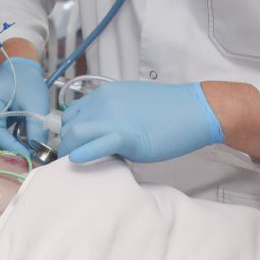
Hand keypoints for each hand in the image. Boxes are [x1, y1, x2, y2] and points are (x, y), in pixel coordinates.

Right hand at [0, 56, 49, 154]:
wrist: (18, 69)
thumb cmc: (27, 83)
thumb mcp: (36, 104)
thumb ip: (36, 129)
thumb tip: (37, 153)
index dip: (11, 147)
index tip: (27, 157)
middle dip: (6, 151)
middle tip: (24, 158)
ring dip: (2, 148)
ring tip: (20, 153)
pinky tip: (12, 145)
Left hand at [60, 81, 224, 163]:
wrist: (193, 110)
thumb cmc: (166, 109)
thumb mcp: (130, 102)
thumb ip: (110, 113)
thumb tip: (98, 132)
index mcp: (104, 95)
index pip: (72, 113)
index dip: (69, 130)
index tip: (72, 143)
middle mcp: (103, 103)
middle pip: (69, 125)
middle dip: (66, 144)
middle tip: (71, 158)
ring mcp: (113, 118)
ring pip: (75, 134)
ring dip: (70, 152)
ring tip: (75, 164)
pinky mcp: (125, 136)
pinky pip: (95, 145)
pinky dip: (82, 154)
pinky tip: (78, 161)